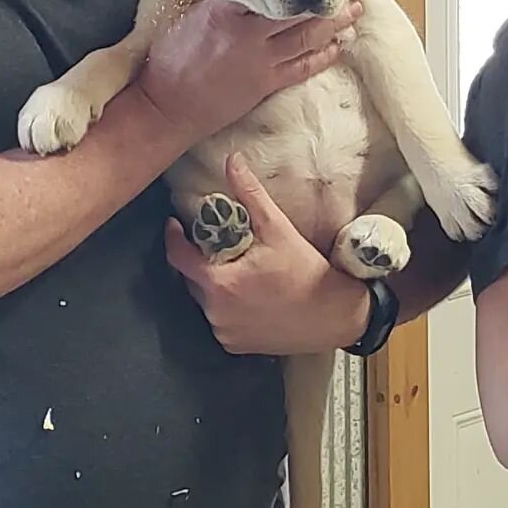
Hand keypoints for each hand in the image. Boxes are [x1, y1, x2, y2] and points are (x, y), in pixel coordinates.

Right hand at [139, 0, 361, 148]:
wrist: (165, 107)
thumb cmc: (169, 60)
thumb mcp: (187, 17)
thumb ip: (218, 0)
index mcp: (224, 11)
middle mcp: (247, 34)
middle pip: (295, 11)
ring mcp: (259, 61)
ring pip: (305, 38)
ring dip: (333, 25)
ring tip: (353, 12)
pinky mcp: (265, 84)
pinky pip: (301, 67)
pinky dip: (322, 56)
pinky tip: (337, 46)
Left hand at [165, 153, 370, 355]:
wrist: (335, 316)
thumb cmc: (306, 272)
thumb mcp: (278, 229)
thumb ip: (250, 195)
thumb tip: (232, 162)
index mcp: (219, 283)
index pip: (178, 257)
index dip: (173, 238)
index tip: (176, 224)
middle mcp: (215, 312)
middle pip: (191, 279)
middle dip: (200, 260)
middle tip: (219, 246)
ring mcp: (225, 332)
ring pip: (205, 301)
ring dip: (213, 284)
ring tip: (237, 270)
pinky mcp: (235, 346)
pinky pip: (219, 321)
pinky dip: (226, 306)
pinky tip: (247, 296)